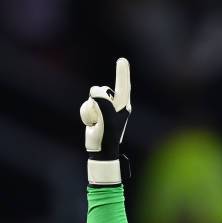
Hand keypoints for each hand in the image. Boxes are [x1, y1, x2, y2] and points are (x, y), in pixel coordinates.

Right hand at [80, 58, 130, 183]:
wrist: (100, 150)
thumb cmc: (107, 136)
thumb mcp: (106, 119)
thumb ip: (102, 102)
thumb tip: (95, 90)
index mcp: (123, 106)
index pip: (123, 86)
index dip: (122, 73)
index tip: (122, 60)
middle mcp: (115, 105)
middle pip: (102, 90)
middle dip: (97, 102)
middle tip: (100, 120)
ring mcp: (106, 108)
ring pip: (92, 98)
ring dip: (91, 111)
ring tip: (96, 123)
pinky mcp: (97, 112)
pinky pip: (86, 105)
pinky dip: (86, 114)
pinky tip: (92, 125)